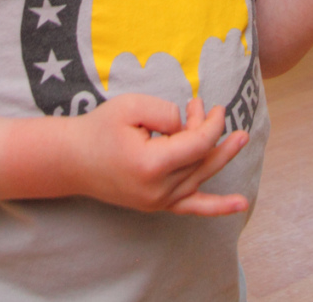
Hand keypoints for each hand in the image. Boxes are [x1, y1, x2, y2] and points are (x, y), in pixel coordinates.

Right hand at [66, 94, 249, 216]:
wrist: (72, 160)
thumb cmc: (99, 129)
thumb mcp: (131, 106)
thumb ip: (164, 112)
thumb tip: (186, 124)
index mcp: (151, 165)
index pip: (197, 144)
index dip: (210, 123)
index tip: (208, 104)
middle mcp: (157, 190)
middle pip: (199, 159)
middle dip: (210, 131)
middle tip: (217, 110)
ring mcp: (157, 202)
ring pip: (199, 177)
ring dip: (216, 154)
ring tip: (239, 138)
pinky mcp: (156, 205)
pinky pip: (191, 207)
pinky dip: (217, 206)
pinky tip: (240, 205)